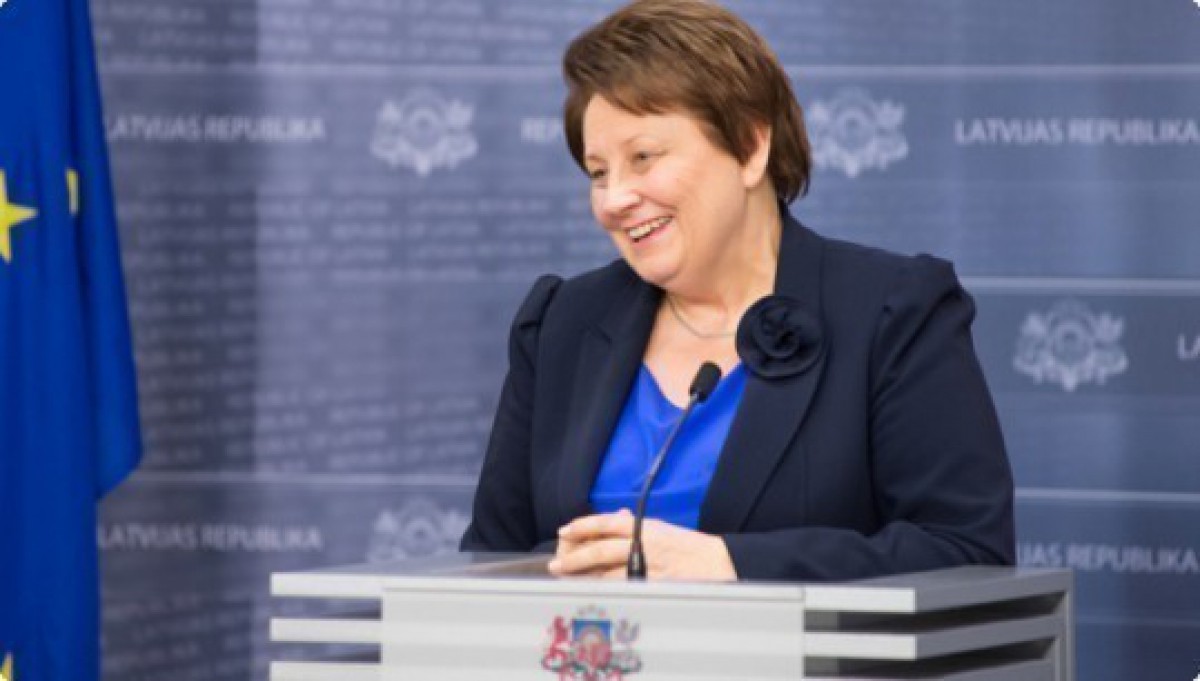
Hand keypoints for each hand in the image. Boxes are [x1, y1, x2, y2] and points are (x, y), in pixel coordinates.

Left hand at [547, 509, 736, 580]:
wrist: (719, 564)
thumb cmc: (690, 547)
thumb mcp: (662, 529)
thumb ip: (636, 528)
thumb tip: (614, 520)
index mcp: (645, 526)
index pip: (605, 523)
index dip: (582, 526)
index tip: (564, 531)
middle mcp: (644, 544)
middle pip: (599, 549)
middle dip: (574, 557)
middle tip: (556, 564)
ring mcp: (648, 567)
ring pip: (607, 574)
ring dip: (585, 578)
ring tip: (569, 580)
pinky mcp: (653, 587)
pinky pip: (623, 590)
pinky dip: (606, 591)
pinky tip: (593, 593)